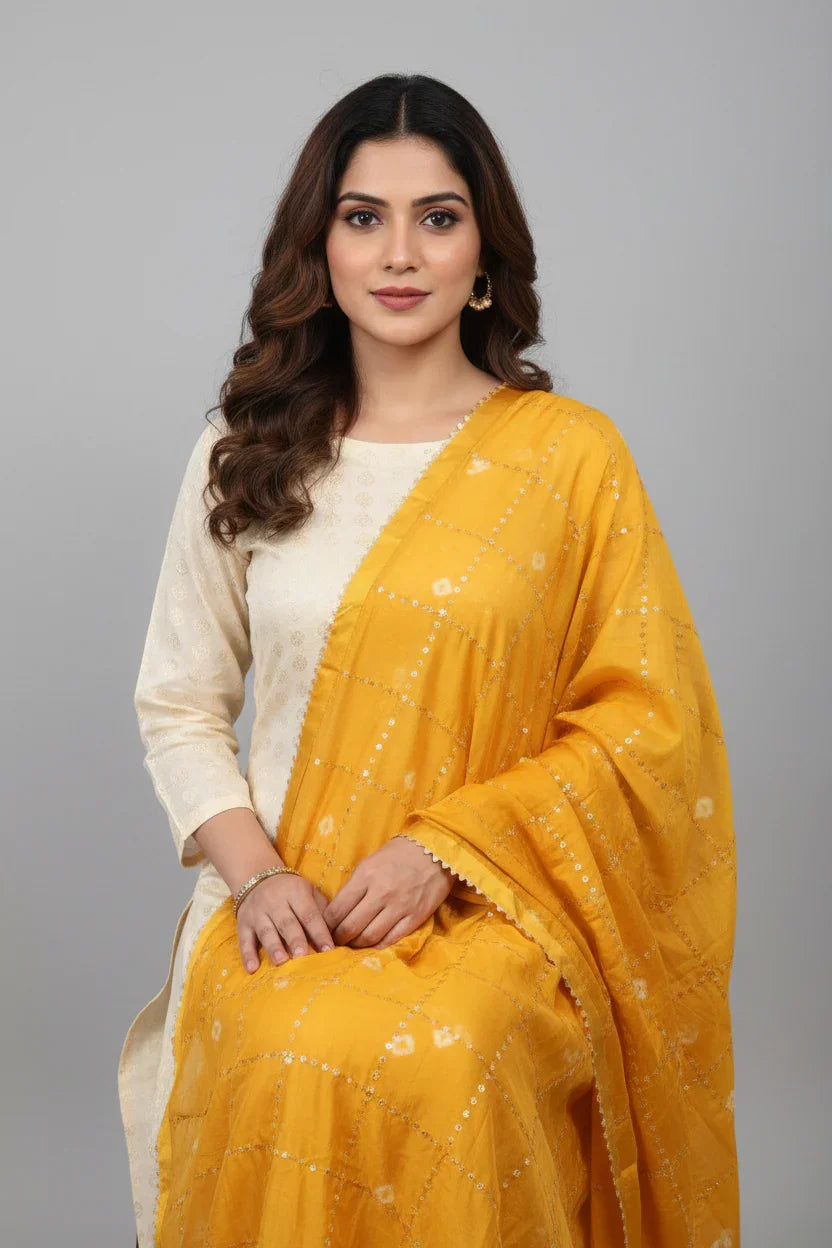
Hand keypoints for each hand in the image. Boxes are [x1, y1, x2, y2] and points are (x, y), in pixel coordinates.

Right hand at [236, 872, 334, 972]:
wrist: (257, 878)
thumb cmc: (291, 891)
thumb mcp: (308, 892)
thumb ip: (322, 910)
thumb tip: (337, 935)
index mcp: (295, 892)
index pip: (309, 914)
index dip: (319, 932)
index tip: (329, 950)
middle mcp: (275, 901)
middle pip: (287, 923)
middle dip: (295, 940)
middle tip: (303, 956)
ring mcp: (257, 913)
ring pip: (266, 931)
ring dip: (273, 947)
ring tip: (281, 962)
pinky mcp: (243, 923)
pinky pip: (244, 939)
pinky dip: (247, 954)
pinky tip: (252, 968)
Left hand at [322, 835, 454, 950]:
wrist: (435, 850)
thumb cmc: (398, 855)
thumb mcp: (370, 863)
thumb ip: (355, 886)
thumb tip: (339, 912)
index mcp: (365, 876)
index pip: (337, 909)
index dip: (326, 924)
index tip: (325, 929)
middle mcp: (381, 893)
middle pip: (350, 927)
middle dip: (339, 938)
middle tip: (336, 941)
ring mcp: (399, 906)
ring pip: (369, 937)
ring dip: (357, 945)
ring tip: (353, 943)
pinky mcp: (415, 917)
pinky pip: (392, 939)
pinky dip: (379, 946)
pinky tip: (373, 944)